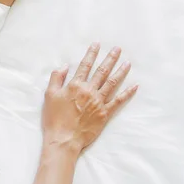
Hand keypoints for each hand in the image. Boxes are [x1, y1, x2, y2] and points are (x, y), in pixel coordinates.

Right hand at [33, 43, 137, 183]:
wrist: (63, 139)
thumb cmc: (54, 118)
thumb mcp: (49, 95)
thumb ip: (56, 78)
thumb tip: (65, 66)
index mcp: (75, 85)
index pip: (85, 65)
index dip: (91, 54)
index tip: (97, 45)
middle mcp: (89, 91)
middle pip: (101, 71)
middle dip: (110, 58)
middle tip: (118, 49)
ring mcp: (99, 102)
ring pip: (112, 83)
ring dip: (121, 71)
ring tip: (128, 62)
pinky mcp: (105, 114)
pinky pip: (118, 101)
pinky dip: (127, 93)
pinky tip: (135, 86)